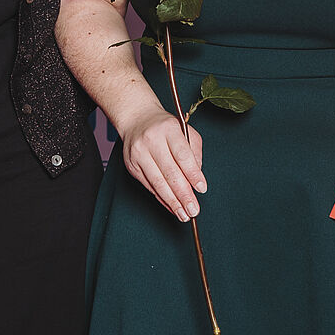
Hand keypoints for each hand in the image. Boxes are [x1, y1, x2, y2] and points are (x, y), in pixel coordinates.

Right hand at [119, 107, 205, 221]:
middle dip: (183, 194)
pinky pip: (149, 186)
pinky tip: (172, 206)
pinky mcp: (132, 166)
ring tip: (183, 214)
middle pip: (170, 172)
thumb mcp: (185, 130)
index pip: (182, 155)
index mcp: (168, 129)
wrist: (137, 119)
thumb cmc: (166, 127)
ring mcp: (139, 154)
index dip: (193, 174)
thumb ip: (194, 152)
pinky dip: (162, 199)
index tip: (201, 188)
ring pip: (157, 182)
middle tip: (194, 209)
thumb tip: (196, 179)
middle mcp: (151, 141)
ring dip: (172, 201)